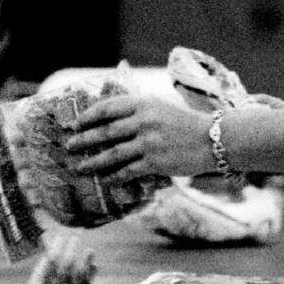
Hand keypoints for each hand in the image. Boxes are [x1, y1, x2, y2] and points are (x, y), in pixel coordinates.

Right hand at [28, 235, 96, 283]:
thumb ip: (41, 270)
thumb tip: (50, 254)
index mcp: (46, 283)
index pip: (52, 261)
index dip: (56, 247)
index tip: (60, 237)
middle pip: (67, 266)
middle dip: (71, 250)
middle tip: (75, 237)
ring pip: (80, 276)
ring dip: (86, 263)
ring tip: (90, 250)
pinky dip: (91, 275)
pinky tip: (94, 265)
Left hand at [64, 90, 214, 181]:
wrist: (213, 139)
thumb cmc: (186, 123)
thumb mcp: (161, 106)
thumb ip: (138, 110)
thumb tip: (110, 118)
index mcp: (143, 103)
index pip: (107, 108)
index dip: (88, 116)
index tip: (76, 124)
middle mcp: (144, 121)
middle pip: (105, 131)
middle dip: (83, 140)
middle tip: (70, 146)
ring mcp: (149, 142)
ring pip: (112, 154)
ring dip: (93, 162)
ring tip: (80, 167)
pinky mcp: (155, 162)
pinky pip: (127, 171)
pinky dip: (113, 177)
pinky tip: (104, 180)